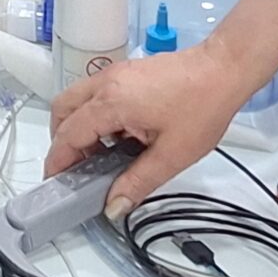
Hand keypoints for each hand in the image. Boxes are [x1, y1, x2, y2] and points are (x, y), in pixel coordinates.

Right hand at [45, 47, 255, 216]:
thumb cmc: (202, 107)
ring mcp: (113, 74)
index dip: (59, 160)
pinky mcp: (124, 72)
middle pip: (62, 110)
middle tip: (76, 168)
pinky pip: (93, 93)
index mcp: (112, 102)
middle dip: (62, 141)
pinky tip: (117, 135)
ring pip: (75, 99)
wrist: (222, 70)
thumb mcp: (172, 155)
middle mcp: (105, 83)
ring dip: (76, 126)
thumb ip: (137, 182)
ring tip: (98, 154)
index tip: (55, 181)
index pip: (69, 134)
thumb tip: (113, 206)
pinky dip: (92, 115)